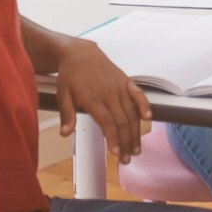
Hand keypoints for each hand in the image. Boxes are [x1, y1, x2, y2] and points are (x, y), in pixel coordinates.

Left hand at [55, 39, 149, 164]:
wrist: (81, 53)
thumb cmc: (70, 75)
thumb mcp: (63, 95)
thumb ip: (67, 115)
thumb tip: (65, 133)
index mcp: (92, 98)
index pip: (107, 122)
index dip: (113, 138)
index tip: (115, 153)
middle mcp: (109, 94)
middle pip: (122, 121)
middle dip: (126, 142)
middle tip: (127, 159)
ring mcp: (120, 87)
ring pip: (131, 113)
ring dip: (135, 132)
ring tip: (136, 148)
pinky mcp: (126, 82)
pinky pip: (138, 95)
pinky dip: (145, 105)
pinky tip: (148, 118)